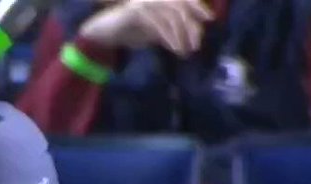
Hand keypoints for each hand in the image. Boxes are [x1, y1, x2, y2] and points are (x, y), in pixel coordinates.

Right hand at [79, 0, 212, 56]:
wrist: (102, 34)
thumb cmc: (129, 32)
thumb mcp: (155, 31)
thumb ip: (172, 30)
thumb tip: (192, 36)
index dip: (198, 6)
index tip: (209, 19)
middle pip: (180, 6)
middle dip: (191, 26)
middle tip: (196, 46)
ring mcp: (145, 1)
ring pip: (172, 16)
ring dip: (181, 35)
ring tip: (184, 52)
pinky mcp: (136, 11)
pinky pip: (159, 24)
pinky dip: (169, 38)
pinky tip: (174, 49)